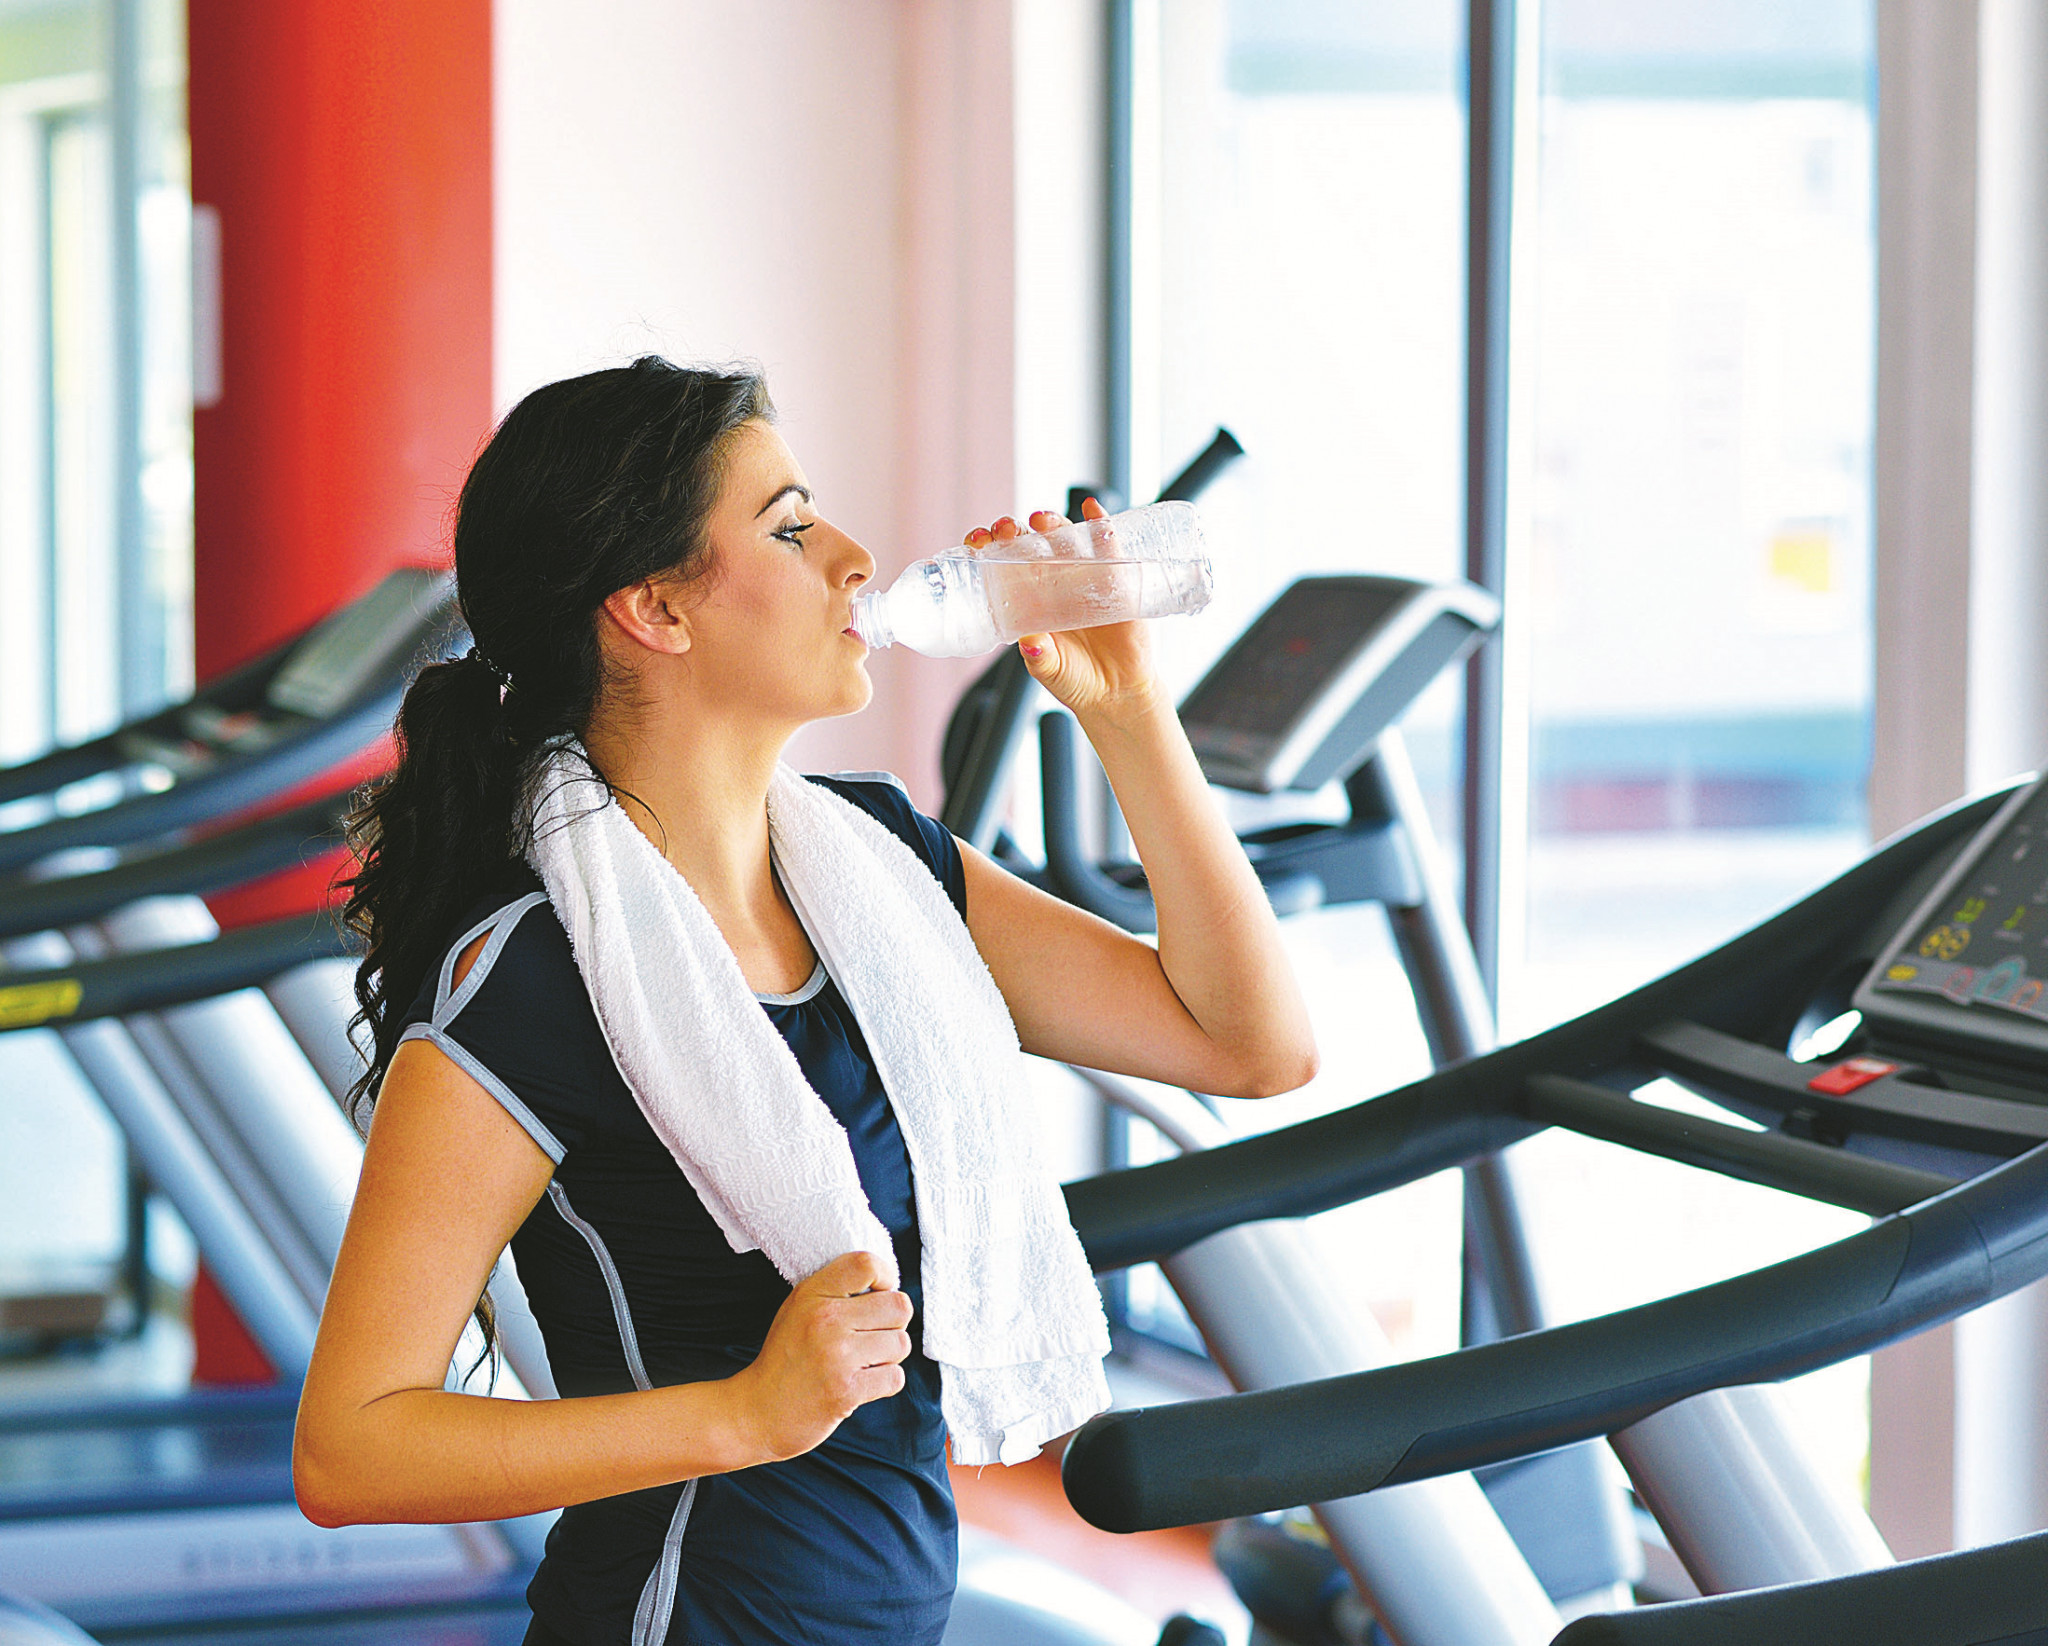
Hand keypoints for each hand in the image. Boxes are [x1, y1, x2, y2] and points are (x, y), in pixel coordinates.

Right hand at [728, 1251, 912, 1462]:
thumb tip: (886, 1286)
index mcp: (813, 1294)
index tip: (880, 1293)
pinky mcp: (846, 1391)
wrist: (757, 1412)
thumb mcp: (798, 1309)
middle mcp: (826, 1320)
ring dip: (889, 1356)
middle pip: (899, 1306)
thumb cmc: (785, 1358)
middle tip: (873, 1336)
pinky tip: (862, 1383)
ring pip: (901, 1343)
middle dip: (893, 1323)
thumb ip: (835, 1291)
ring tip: (863, 1362)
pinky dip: (885, 1382)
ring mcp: (837, 1356)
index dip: (887, 1277)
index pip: (867, 1264)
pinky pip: (895, 1377)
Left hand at [963, 498, 1164, 726]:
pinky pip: (1108, 547)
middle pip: (1029, 545)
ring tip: (1040, 520)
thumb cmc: (1076, 681)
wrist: (1118, 693)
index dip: (988, 548)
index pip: (1001, 565)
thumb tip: (1032, 643)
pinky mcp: (1116, 579)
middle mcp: (1053, 583)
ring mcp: (1083, 578)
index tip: (977, 542)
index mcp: (1028, 601)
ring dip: (1050, 523)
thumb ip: (1041, 658)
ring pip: (1063, 539)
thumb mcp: (1051, 671)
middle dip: (1013, 531)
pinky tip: (1092, 509)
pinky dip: (1100, 524)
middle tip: (1005, 530)